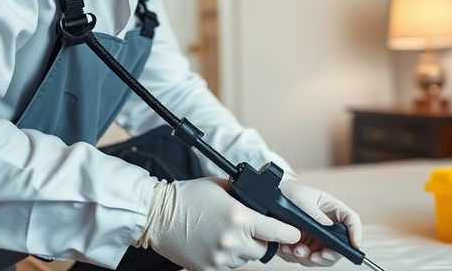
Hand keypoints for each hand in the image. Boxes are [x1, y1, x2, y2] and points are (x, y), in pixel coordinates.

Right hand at [139, 177, 300, 269]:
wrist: (158, 215)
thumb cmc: (189, 196)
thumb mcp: (222, 187)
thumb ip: (246, 196)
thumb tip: (264, 202)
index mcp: (239, 218)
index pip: (278, 231)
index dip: (288, 231)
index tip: (293, 231)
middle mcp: (232, 241)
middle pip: (263, 249)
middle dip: (261, 239)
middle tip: (249, 228)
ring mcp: (220, 258)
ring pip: (246, 259)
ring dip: (243, 249)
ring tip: (226, 233)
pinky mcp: (208, 269)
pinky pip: (228, 266)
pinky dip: (227, 257)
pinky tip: (215, 242)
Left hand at [276, 179, 362, 266]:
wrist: (271, 199)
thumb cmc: (290, 193)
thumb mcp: (303, 199)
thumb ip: (314, 212)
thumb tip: (327, 225)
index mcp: (332, 210)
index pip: (351, 221)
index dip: (356, 233)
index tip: (354, 245)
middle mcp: (327, 227)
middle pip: (339, 246)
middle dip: (330, 255)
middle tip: (316, 256)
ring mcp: (316, 238)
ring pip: (322, 257)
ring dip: (310, 258)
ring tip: (295, 250)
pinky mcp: (304, 246)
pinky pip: (305, 259)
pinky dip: (296, 257)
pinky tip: (287, 249)